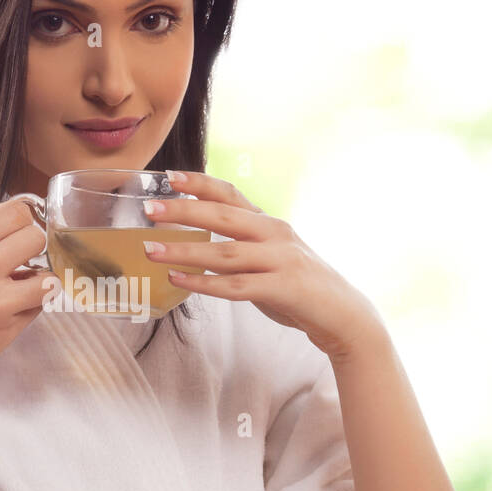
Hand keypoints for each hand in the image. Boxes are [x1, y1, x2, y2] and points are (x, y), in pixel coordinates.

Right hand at [0, 200, 58, 419]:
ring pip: (47, 277)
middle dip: (29, 248)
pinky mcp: (5, 333)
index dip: (20, 221)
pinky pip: (36, 309)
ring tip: (16, 288)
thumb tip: (0, 209)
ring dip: (37, 281)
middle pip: (36, 238)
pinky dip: (28, 307)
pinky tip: (5, 311)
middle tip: (15, 261)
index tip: (13, 233)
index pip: (17, 212)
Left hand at [141, 170, 385, 361]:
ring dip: (185, 250)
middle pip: (222, 216)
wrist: (342, 314)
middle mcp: (274, 233)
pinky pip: (236, 286)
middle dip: (182, 210)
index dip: (199, 183)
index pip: (230, 194)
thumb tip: (191, 242)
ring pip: (224, 252)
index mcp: (268, 222)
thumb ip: (236, 246)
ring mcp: (280, 260)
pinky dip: (205, 284)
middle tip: (149, 208)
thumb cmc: (297, 286)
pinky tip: (179, 280)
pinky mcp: (282, 288)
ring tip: (152, 249)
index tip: (168, 176)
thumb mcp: (267, 256)